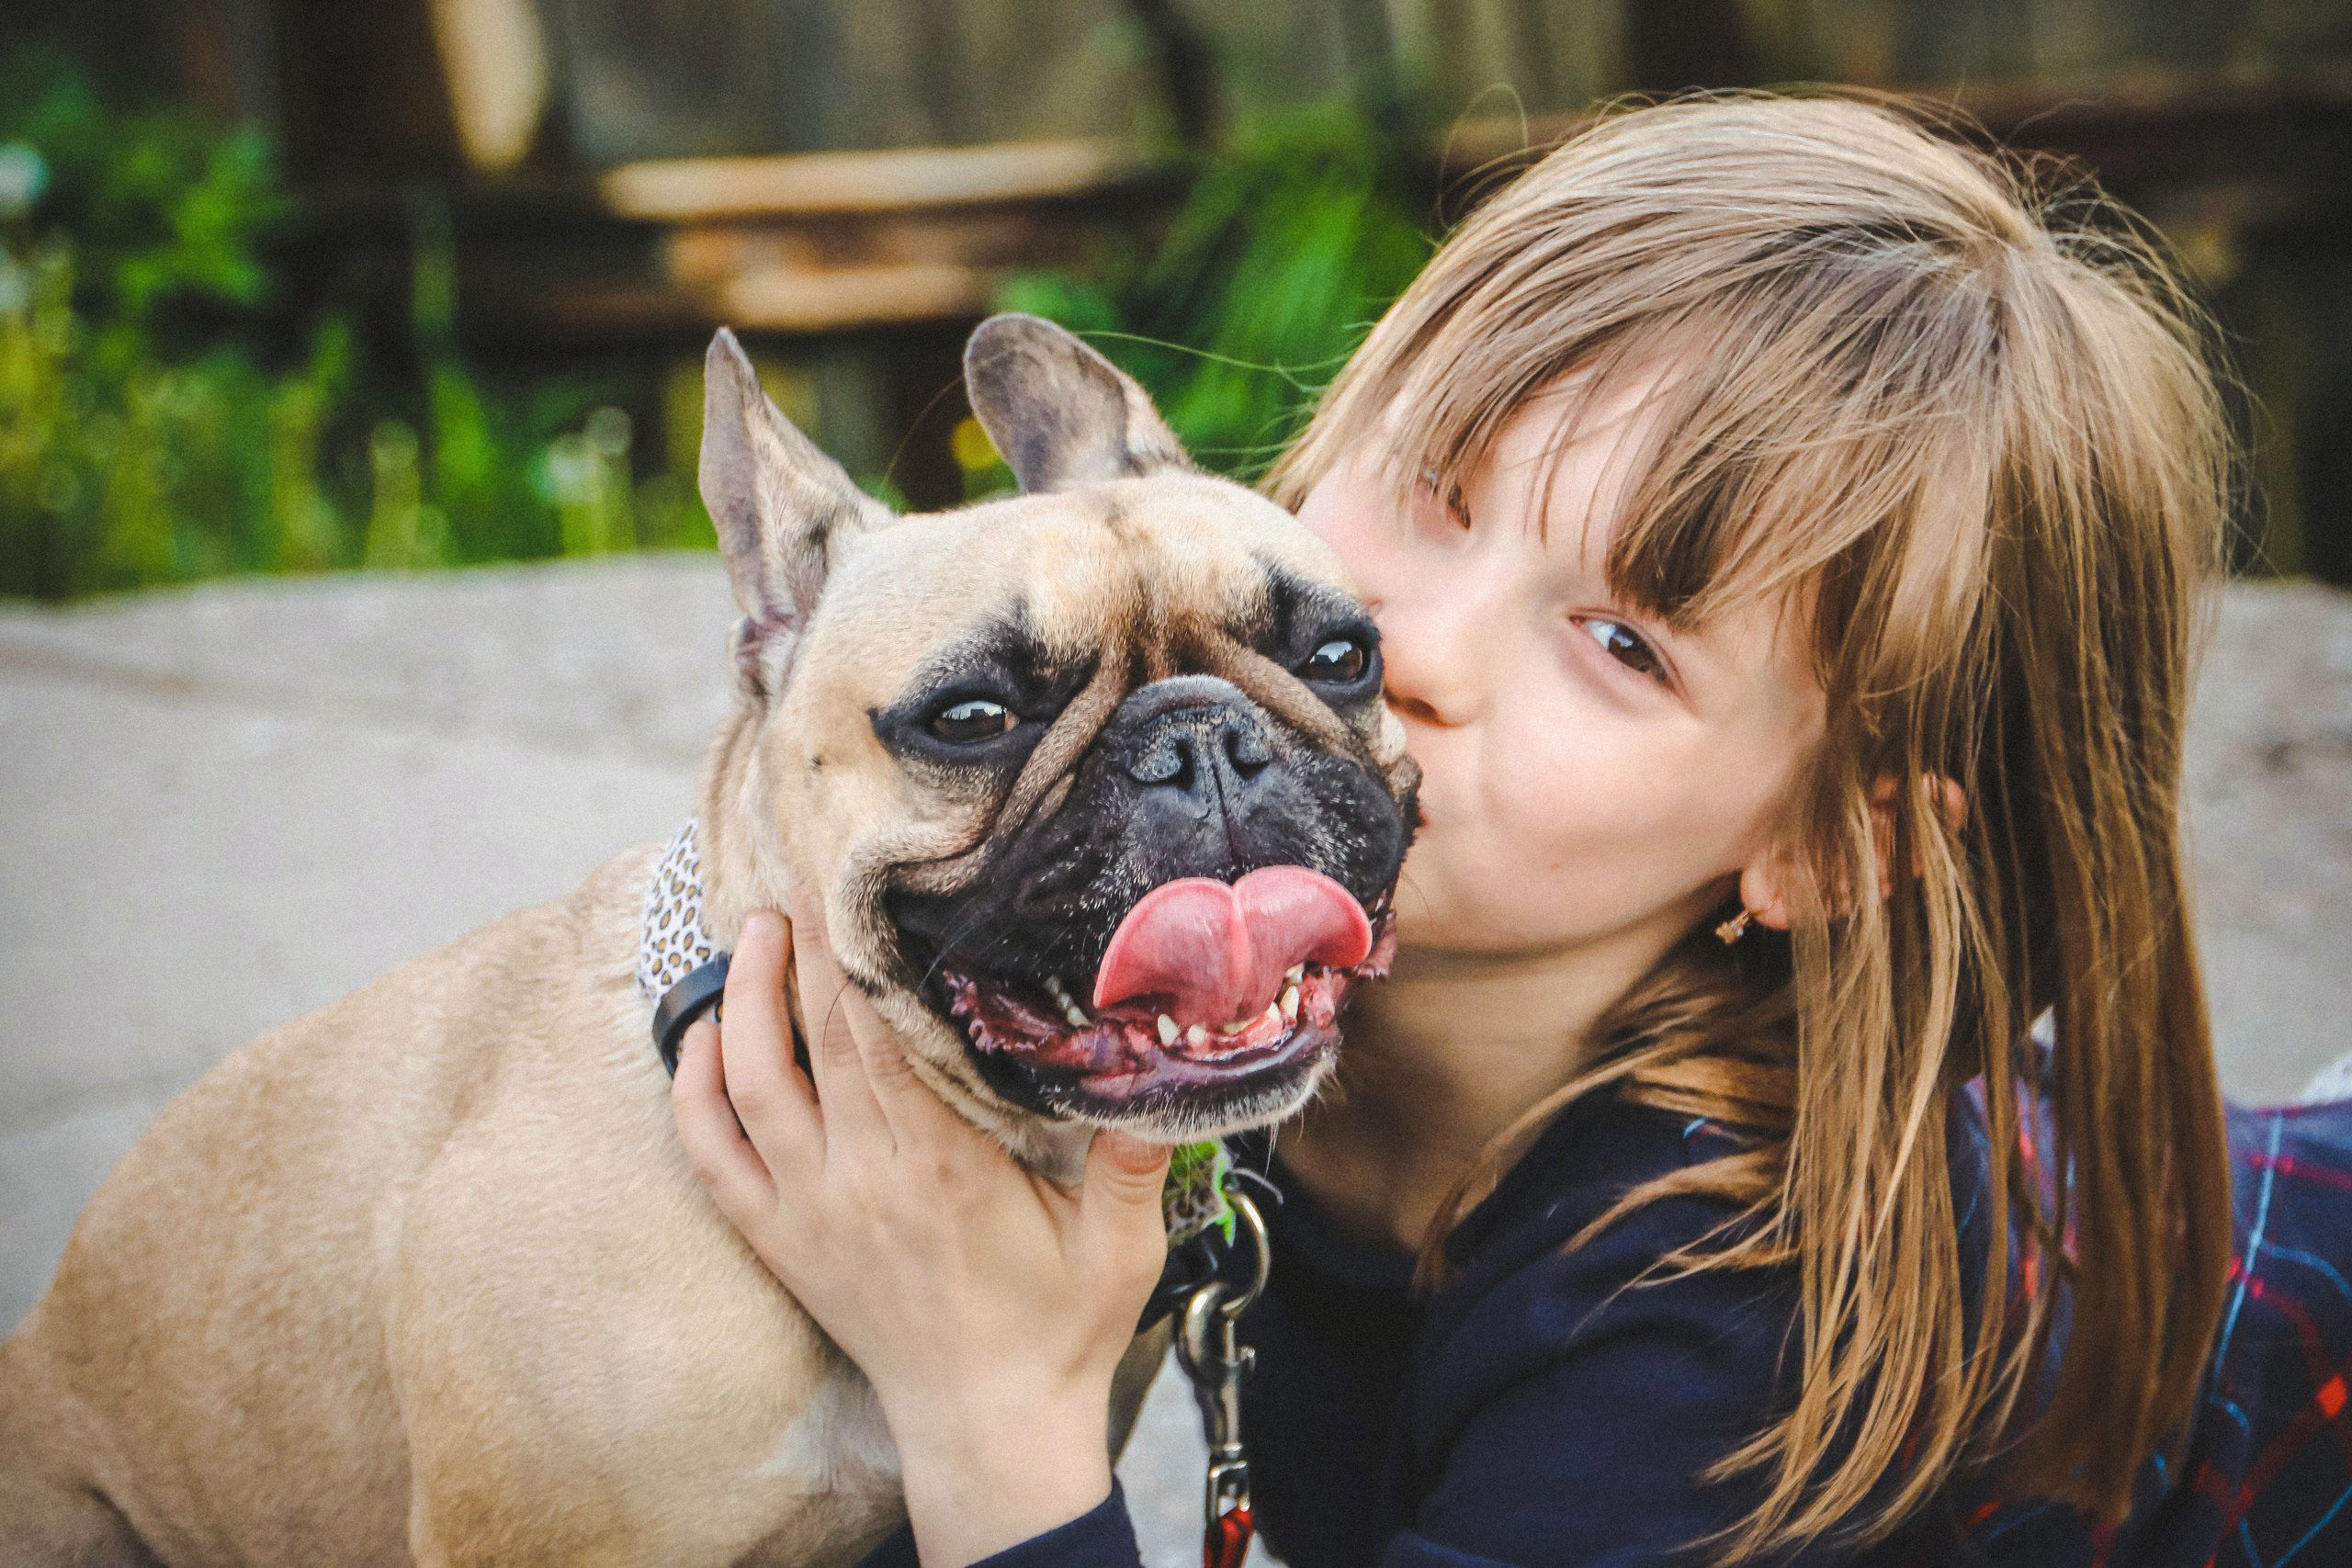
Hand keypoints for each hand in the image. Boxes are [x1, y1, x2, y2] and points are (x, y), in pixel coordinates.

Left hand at [670, 907, 1171, 1566]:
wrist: (988, 1429)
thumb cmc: (1058, 1332)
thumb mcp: (1121, 1246)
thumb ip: (1133, 1156)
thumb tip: (1161, 1062)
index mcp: (941, 1169)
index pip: (879, 1038)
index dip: (856, 956)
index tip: (850, 886)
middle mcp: (862, 1181)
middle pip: (813, 1040)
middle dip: (800, 948)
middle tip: (800, 873)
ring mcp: (810, 1212)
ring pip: (750, 1085)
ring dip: (741, 1000)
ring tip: (752, 930)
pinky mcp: (780, 1241)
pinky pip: (714, 1158)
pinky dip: (696, 1092)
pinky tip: (702, 1038)